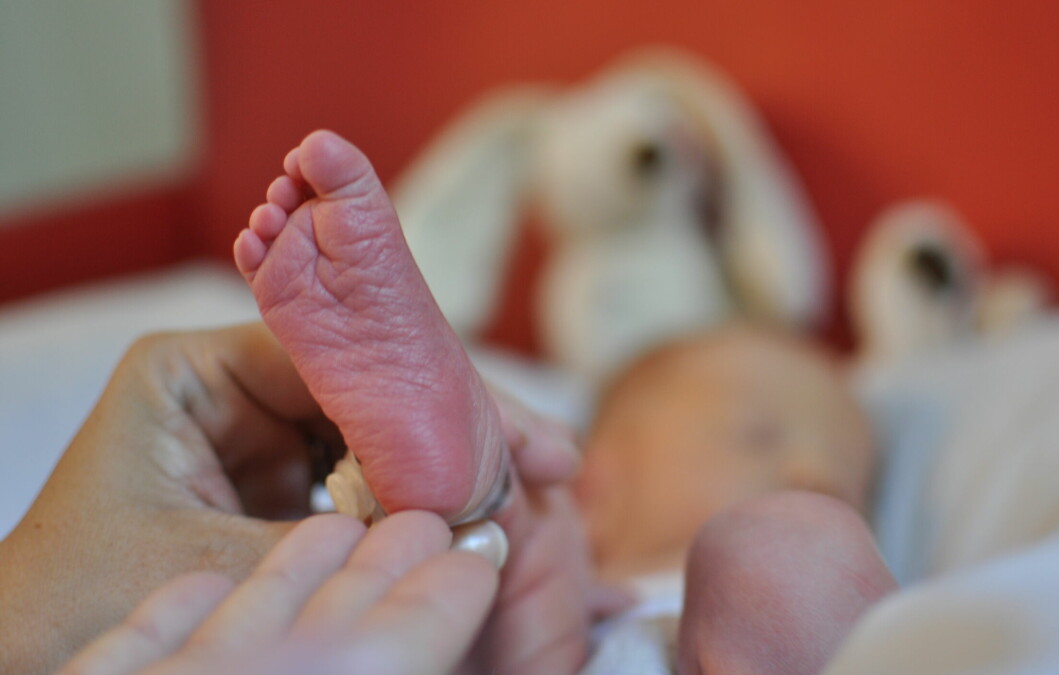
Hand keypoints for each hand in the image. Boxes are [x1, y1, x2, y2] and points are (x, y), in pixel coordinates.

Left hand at [0, 323, 579, 672]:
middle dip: (463, 431)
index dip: (440, 396)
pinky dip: (420, 504)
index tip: (520, 436)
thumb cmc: (72, 604)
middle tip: (551, 462)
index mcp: (200, 370)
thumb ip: (338, 550)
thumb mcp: (215, 566)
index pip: (348, 358)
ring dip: (450, 468)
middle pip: (378, 389)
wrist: (24, 656)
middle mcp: (238, 387)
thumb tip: (461, 539)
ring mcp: (263, 434)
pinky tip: (474, 518)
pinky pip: (368, 480)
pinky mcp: (280, 483)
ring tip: (534, 489)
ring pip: (383, 435)